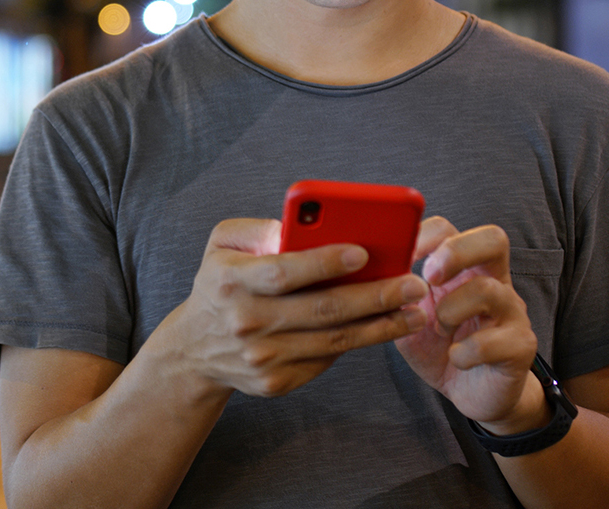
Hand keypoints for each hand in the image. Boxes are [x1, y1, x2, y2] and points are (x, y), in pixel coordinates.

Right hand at [162, 218, 429, 398]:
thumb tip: (295, 226)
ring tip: (415, 311)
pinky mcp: (276, 382)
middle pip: (321, 309)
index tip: (363, 252)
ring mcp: (262, 357)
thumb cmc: (220, 281)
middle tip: (412, 284)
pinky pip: (325, 360)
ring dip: (380, 326)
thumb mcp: (222, 243)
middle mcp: (246, 321)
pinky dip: (358, 343)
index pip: (285, 271)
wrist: (194, 349)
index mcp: (232, 280)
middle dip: (374, 296)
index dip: (324, 262)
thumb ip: (257, 228)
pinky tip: (385, 327)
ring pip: (333, 340)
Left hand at [395, 217, 543, 432]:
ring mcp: (511, 311)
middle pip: (493, 239)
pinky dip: (466, 352)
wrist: (472, 392)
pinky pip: (495, 341)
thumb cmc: (440, 345)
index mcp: (464, 266)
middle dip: (455, 252)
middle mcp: (494, 280)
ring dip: (452, 310)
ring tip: (441, 329)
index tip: (402, 257)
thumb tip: (373, 273)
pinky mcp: (521, 346)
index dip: (423, 235)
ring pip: (489, 289)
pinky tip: (456, 358)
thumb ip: (397, 294)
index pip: (449, 229)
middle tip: (430, 277)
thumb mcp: (410, 316)